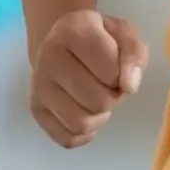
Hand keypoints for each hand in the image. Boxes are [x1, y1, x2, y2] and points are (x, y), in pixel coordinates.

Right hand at [29, 11, 148, 148]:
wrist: (63, 41)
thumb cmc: (101, 37)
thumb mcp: (125, 33)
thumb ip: (134, 54)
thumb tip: (128, 87)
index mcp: (74, 31)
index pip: (110, 70)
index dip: (123, 75)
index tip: (119, 68)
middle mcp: (49, 57)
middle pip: (98, 101)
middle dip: (114, 97)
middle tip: (112, 86)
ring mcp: (38, 86)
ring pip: (80, 123)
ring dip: (101, 117)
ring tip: (101, 100)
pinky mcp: (35, 109)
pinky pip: (66, 138)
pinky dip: (85, 134)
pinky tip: (89, 115)